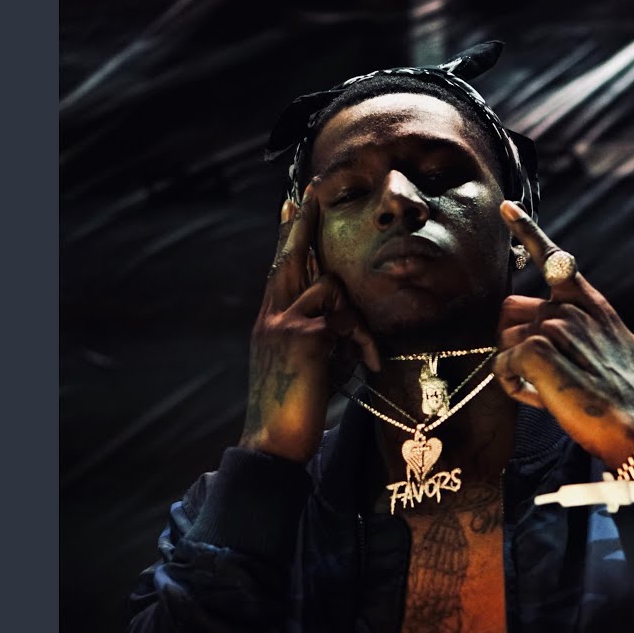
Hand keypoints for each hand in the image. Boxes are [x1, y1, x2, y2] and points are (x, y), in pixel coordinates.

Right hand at [238, 186, 381, 463]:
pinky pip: (342, 318)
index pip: (281, 269)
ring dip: (355, 321)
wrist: (273, 442)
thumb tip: (348, 321)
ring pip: (329, 287)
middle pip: (290, 258)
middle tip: (310, 190)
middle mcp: (271, 316)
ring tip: (362, 359)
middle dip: (301, 223)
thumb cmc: (295, 408)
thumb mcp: (309, 364)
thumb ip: (323, 336)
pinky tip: (362, 367)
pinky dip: (359, 341)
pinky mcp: (301, 336)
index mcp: (270, 321)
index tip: (291, 204)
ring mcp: (283, 323)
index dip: (288, 236)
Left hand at [494, 201, 633, 469]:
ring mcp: (555, 329)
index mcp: (593, 304)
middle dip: (515, 344)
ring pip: (505, 340)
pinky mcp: (538, 354)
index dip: (527, 230)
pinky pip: (503, 362)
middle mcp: (571, 310)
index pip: (555, 257)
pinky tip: (540, 399)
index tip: (506, 207)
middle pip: (511, 311)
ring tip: (550, 391)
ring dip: (516, 370)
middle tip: (544, 375)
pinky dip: (512, 385)